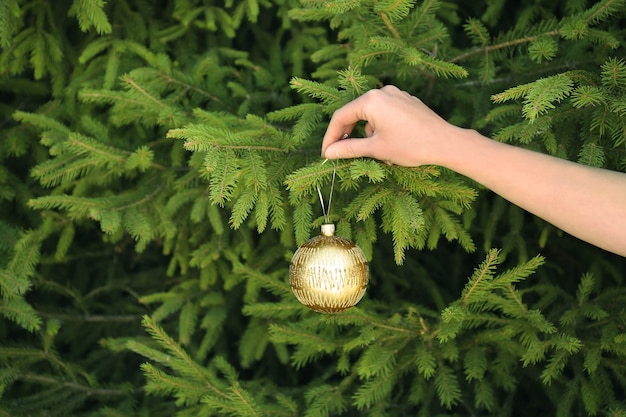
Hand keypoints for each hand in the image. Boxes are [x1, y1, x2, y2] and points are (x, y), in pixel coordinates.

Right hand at [321, 85, 458, 166]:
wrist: (446, 143)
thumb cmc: (410, 145)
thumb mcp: (376, 149)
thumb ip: (349, 148)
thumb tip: (329, 153)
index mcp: (371, 100)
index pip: (341, 117)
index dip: (331, 137)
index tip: (327, 154)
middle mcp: (383, 92)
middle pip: (355, 114)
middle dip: (350, 136)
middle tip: (343, 154)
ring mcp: (397, 95)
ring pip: (371, 116)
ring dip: (369, 135)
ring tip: (379, 154)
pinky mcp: (407, 102)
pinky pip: (386, 114)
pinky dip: (382, 129)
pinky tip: (391, 145)